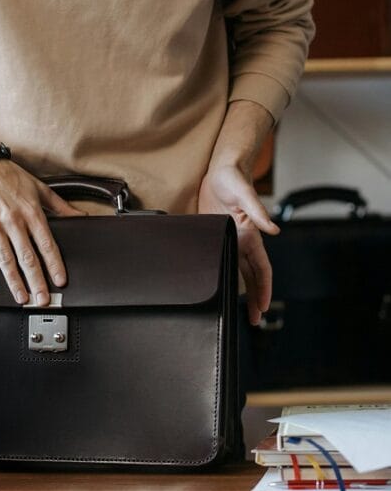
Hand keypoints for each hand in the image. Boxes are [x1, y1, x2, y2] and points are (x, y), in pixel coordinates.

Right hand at [0, 159, 84, 305]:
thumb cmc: (9, 176)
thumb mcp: (40, 188)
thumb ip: (61, 206)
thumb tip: (80, 217)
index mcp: (31, 211)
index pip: (46, 243)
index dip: (54, 264)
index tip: (60, 280)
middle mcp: (12, 220)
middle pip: (27, 257)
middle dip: (36, 280)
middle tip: (43, 299)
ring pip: (5, 259)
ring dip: (14, 281)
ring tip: (22, 297)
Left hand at [198, 164, 279, 325]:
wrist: (221, 170)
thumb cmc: (233, 178)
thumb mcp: (244, 193)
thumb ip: (257, 210)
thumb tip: (273, 230)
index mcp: (250, 235)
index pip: (261, 269)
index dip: (263, 288)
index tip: (263, 307)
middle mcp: (243, 240)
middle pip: (252, 277)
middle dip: (254, 298)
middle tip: (253, 320)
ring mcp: (231, 239)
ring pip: (239, 272)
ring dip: (242, 291)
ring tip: (241, 311)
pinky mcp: (217, 236)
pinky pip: (224, 260)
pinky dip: (225, 275)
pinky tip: (221, 287)